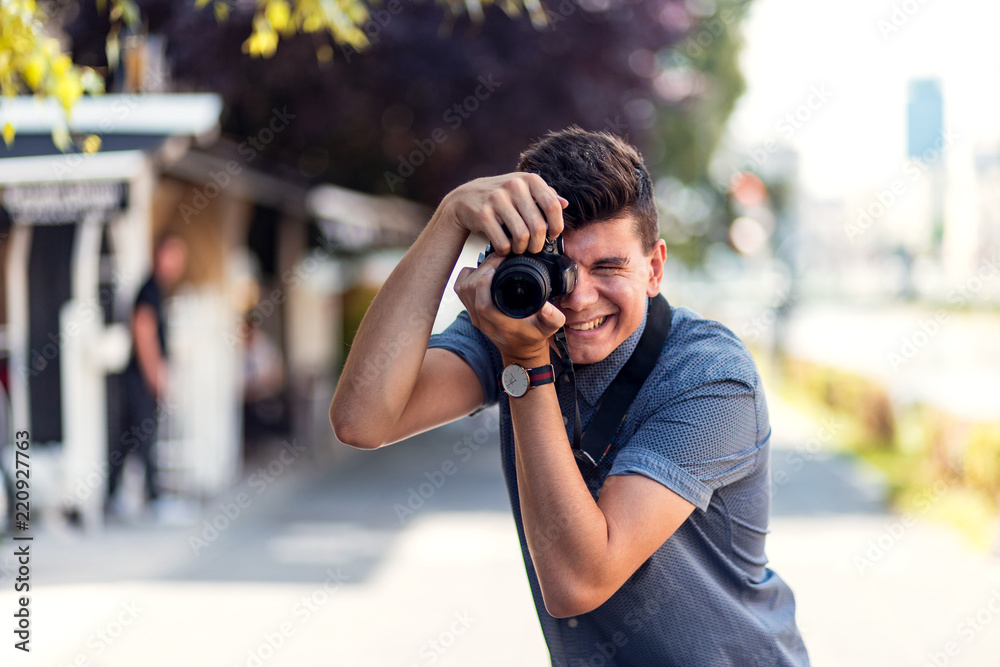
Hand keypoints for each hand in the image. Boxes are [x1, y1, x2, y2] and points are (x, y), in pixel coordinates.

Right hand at [439, 173, 567, 255]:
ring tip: (519, 248)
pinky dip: (506, 250)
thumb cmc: (500, 196)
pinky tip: (504, 247)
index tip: (554, 235)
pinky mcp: (483, 214)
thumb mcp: (523, 189)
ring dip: (522, 248)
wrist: (465, 198)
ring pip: (521, 236)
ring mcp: (497, 199)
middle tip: (534, 247)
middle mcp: (514, 185)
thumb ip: (544, 195)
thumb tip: (565, 203)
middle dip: (538, 243)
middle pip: (538, 226)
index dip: (557, 225)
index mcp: (529, 179)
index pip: (553, 206)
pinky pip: (503, 242)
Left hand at [454, 253, 566, 365]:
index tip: (497, 266)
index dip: (485, 283)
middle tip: (497, 259)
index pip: (483, 304)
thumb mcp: (549, 328)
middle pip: (470, 291)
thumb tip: (547, 307)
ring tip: (491, 264)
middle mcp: (484, 322)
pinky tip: (481, 272)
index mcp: (502, 324)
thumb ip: (553, 318)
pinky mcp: (472, 312)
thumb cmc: (533, 337)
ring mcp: (475, 317)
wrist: (520, 352)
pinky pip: (461, 291)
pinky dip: (467, 278)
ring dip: (474, 273)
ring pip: (463, 289)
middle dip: (482, 270)